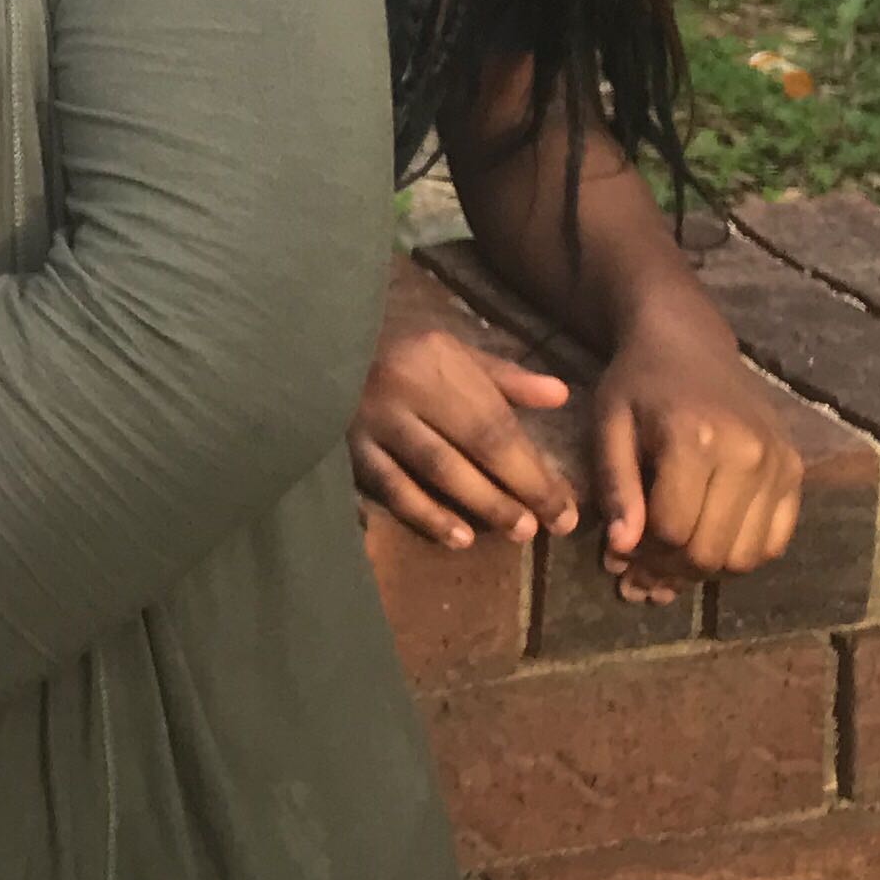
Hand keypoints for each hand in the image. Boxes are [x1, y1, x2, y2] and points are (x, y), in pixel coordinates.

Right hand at [350, 325, 580, 550]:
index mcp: (434, 361)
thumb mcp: (452, 350)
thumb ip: (504, 378)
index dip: (532, 470)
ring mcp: (371, 421)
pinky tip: (454, 536)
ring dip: (475, 505)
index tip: (563, 505)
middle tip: (541, 527)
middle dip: (510, 492)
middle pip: (466, 449)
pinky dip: (422, 513)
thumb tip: (560, 395)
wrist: (316, 343)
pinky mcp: (346, 448)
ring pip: (430, 470)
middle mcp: (403, 389)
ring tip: (513, 533)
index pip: (493, 424)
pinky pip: (387, 486)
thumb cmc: (397, 348)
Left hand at [592, 315, 801, 603]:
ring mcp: (779, 463)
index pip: (671, 530)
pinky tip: (708, 543)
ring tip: (671, 561)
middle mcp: (748, 454)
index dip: (640, 555)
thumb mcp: (609, 425)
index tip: (617, 558)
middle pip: (710, 550)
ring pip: (744, 556)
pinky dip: (741, 556)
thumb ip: (615, 487)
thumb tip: (622, 549)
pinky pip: (774, 541)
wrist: (689, 343)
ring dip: (705, 571)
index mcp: (695, 439)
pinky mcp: (796, 470)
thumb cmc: (639, 384)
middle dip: (670, 570)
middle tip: (642, 572)